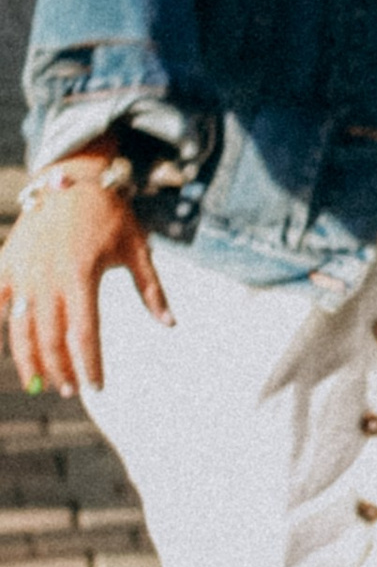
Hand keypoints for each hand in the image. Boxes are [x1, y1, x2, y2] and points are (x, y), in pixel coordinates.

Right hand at [0, 153, 171, 395]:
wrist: (73, 176)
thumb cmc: (112, 213)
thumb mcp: (137, 248)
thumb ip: (151, 289)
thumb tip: (171, 324)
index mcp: (82, 276)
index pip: (84, 334)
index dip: (89, 365)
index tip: (98, 387)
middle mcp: (48, 278)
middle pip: (50, 339)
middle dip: (60, 370)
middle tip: (71, 390)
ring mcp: (23, 271)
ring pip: (20, 329)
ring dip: (30, 360)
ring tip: (42, 383)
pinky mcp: (7, 263)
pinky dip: (2, 325)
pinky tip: (13, 346)